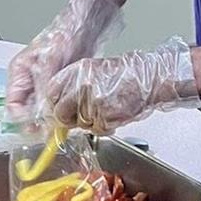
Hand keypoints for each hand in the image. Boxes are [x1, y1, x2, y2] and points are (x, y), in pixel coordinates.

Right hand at [5, 0, 120, 124]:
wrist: (86, 24)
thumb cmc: (64, 34)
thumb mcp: (49, 62)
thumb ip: (43, 89)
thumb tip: (41, 115)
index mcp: (19, 74)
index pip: (13, 107)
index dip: (23, 122)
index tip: (37, 131)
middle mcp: (30, 83)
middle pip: (29, 113)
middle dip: (40, 124)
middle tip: (53, 132)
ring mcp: (46, 86)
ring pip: (45, 112)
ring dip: (54, 120)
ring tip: (65, 124)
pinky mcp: (62, 88)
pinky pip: (60, 107)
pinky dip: (66, 113)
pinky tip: (74, 116)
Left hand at [46, 40, 197, 133]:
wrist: (148, 79)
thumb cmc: (124, 75)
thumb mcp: (92, 71)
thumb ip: (72, 86)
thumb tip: (58, 105)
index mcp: (76, 72)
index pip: (52, 94)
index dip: (56, 104)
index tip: (60, 109)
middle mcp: (82, 87)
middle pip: (61, 113)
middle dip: (69, 118)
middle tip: (81, 115)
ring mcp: (93, 103)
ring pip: (80, 124)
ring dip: (90, 122)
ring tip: (104, 109)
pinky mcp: (105, 118)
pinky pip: (96, 130)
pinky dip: (104, 127)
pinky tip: (112, 114)